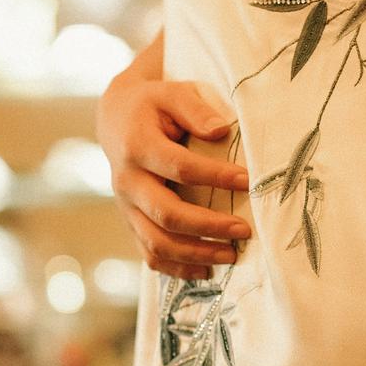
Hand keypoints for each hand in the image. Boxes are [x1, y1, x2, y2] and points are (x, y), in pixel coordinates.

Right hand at [96, 65, 251, 278]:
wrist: (116, 120)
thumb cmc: (154, 106)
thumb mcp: (172, 94)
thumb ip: (195, 110)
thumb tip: (221, 130)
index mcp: (137, 146)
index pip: (179, 168)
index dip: (215, 177)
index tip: (248, 181)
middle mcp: (126, 181)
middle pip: (167, 214)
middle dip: (208, 227)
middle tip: (244, 230)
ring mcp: (126, 207)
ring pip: (157, 242)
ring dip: (196, 254)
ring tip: (232, 256)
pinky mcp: (131, 222)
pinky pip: (150, 254)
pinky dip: (177, 268)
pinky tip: (207, 271)